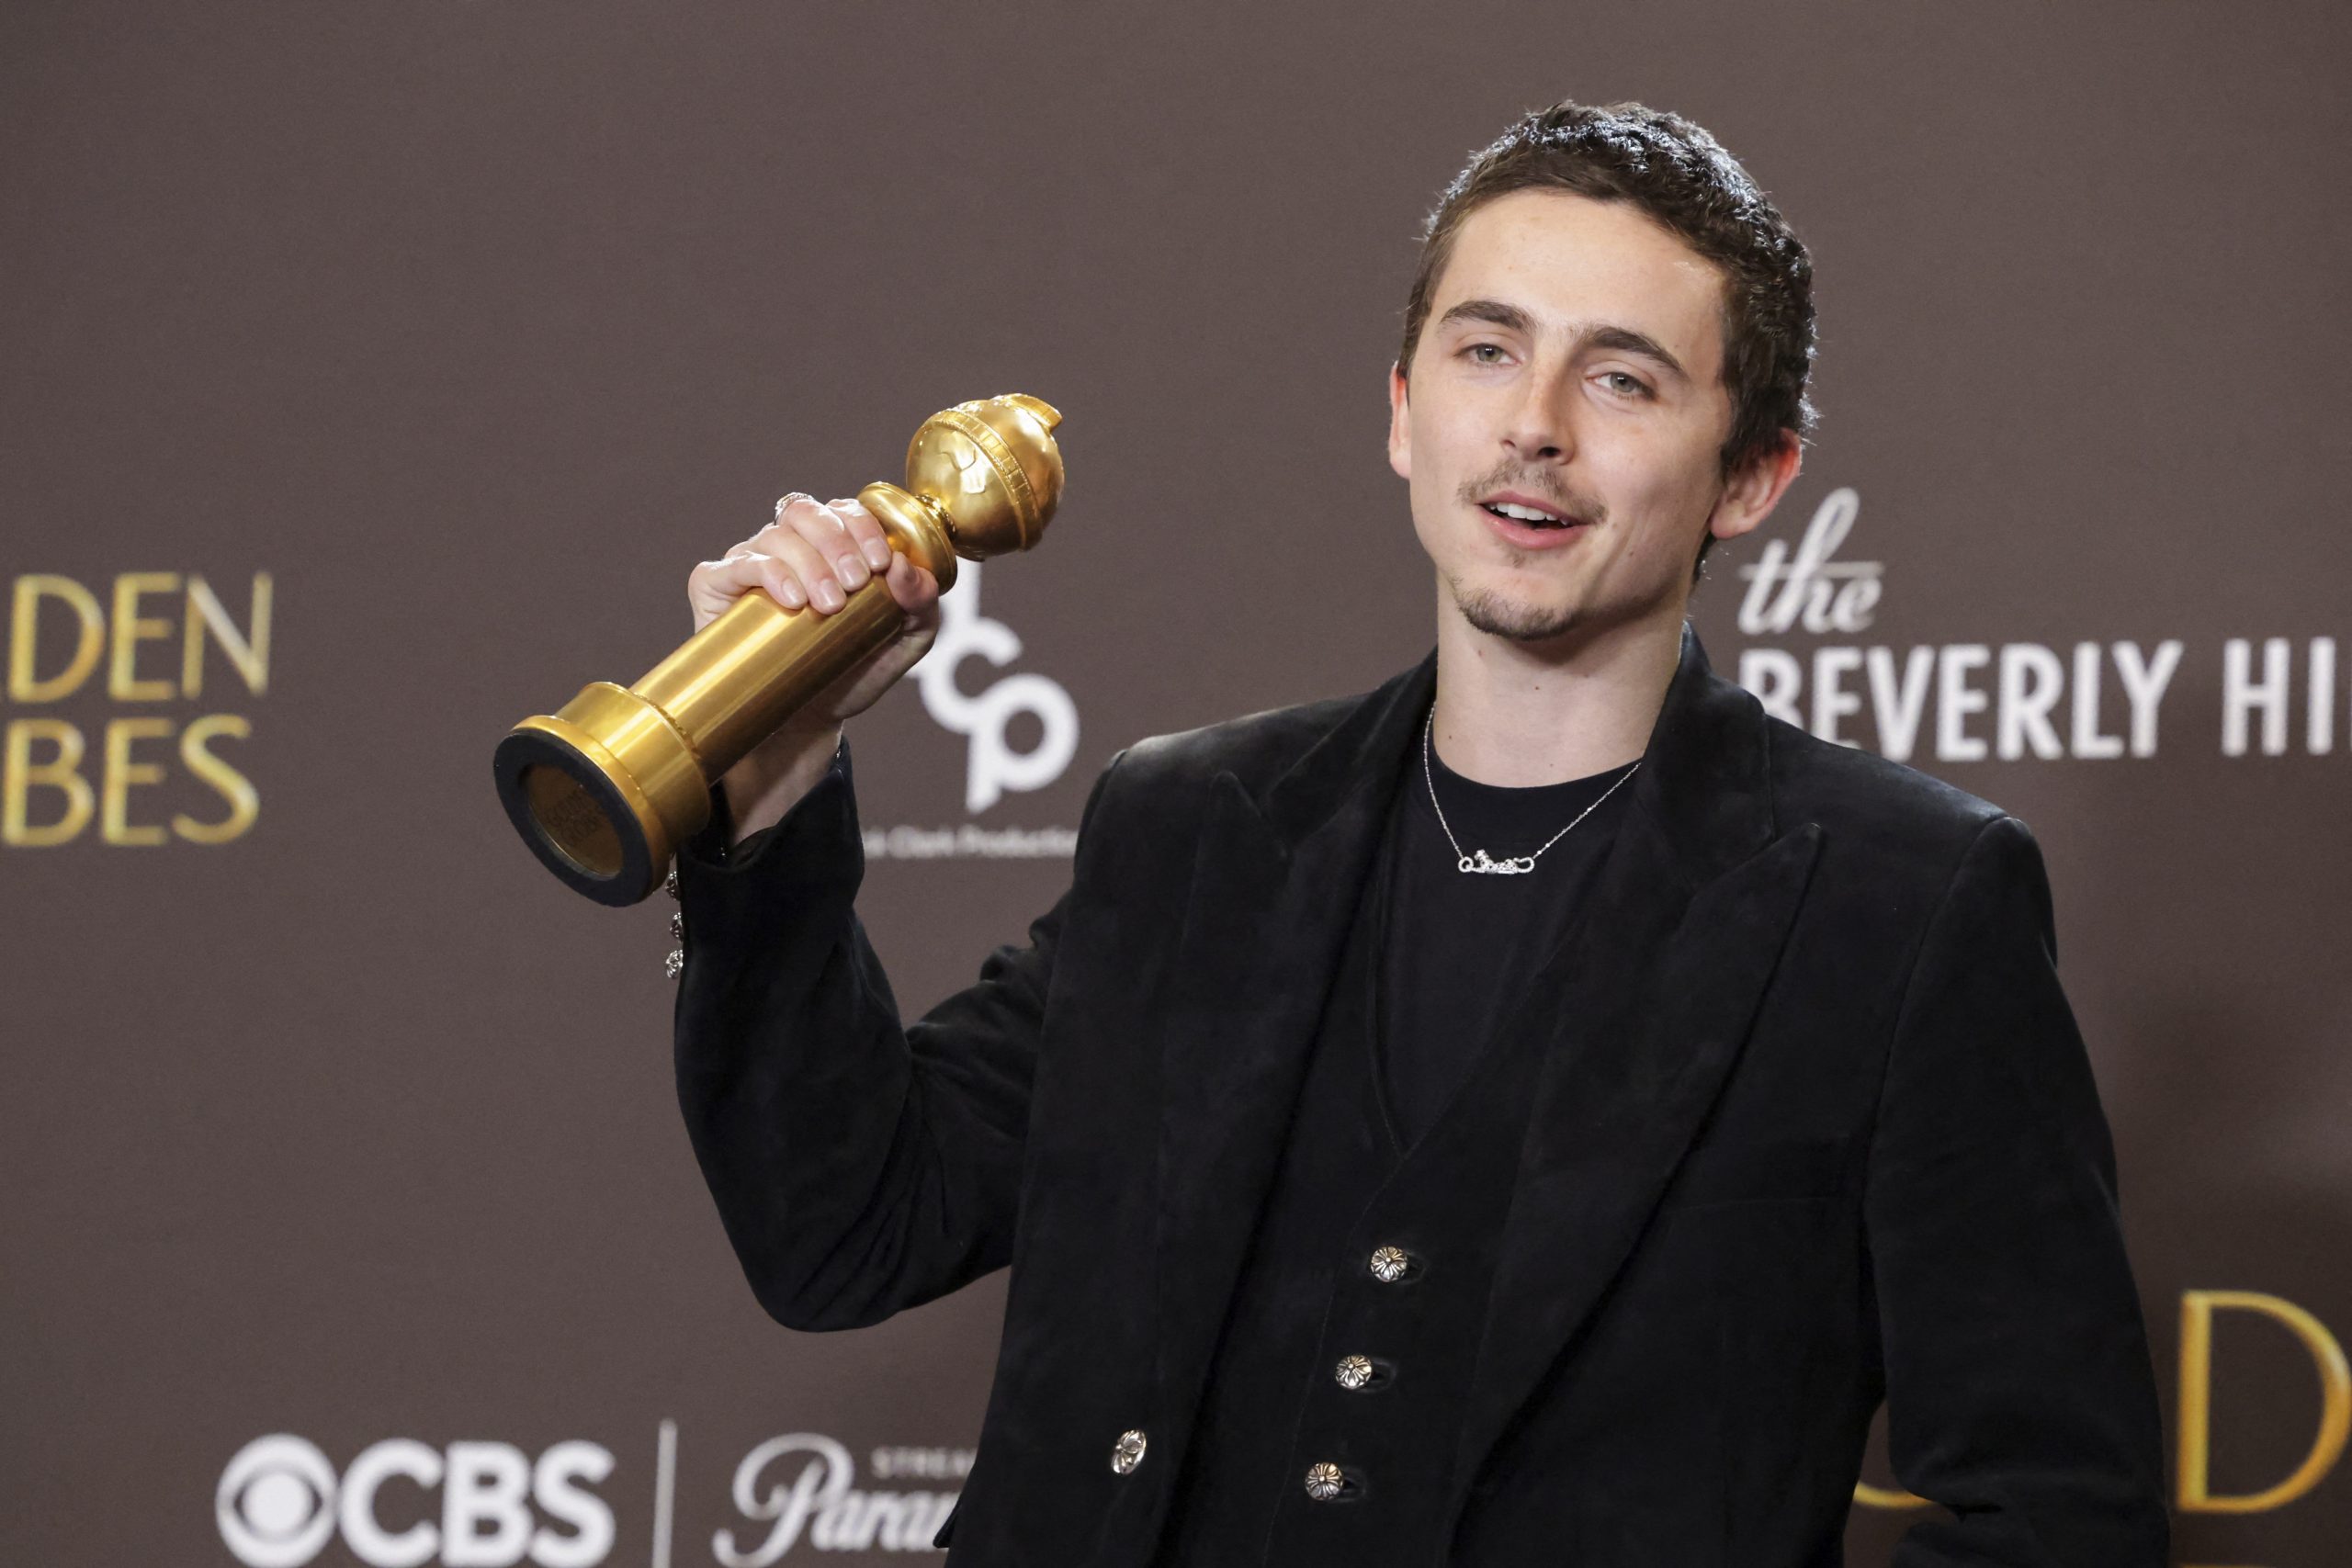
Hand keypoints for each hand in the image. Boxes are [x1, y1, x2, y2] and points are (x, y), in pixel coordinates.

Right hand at [687, 493, 942, 839]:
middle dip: (837, 541)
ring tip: (828, 604)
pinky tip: (791, 599)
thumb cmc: (852, 670)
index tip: (881, 563)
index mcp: (831, 544)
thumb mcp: (904, 641)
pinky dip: (767, 572)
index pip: (844, 510)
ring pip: (776, 536)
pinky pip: (737, 564)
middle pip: (807, 512)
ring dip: (809, 563)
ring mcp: (749, 562)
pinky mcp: (717, 587)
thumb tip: (906, 569)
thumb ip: (920, 603)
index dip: (863, 526)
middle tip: (856, 583)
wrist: (805, 721)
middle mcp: (788, 545)